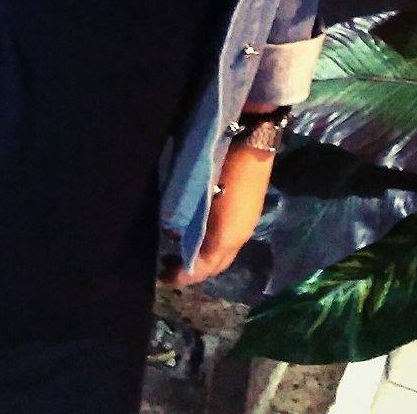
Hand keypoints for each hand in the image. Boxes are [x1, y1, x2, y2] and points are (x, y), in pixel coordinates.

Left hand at [158, 139, 274, 286]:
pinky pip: (227, 240)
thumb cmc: (223, 166)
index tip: (164, 276)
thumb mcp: (201, 195)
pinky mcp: (247, 212)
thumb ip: (189, 223)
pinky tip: (196, 233)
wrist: (252, 140)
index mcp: (228, 235)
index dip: (185, 275)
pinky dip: (210, 245)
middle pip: (215, 265)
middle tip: (168, 267)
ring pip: (222, 253)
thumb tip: (174, 236)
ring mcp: (245, 223)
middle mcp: (238, 235)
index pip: (205, 267)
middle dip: (193, 271)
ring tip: (178, 250)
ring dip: (202, 258)